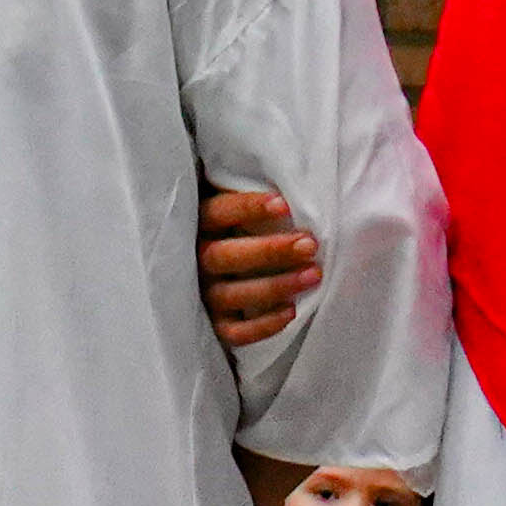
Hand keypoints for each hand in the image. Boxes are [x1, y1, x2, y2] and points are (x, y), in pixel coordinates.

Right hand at [197, 189, 319, 348]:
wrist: (205, 276)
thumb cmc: (231, 231)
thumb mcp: (226, 207)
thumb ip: (242, 193)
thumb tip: (289, 174)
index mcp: (194, 226)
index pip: (214, 213)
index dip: (246, 209)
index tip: (284, 204)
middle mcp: (192, 261)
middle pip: (222, 256)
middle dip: (268, 251)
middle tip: (309, 244)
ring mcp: (201, 294)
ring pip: (231, 294)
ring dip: (274, 285)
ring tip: (313, 275)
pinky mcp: (212, 325)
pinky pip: (233, 332)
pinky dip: (261, 326)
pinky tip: (290, 312)